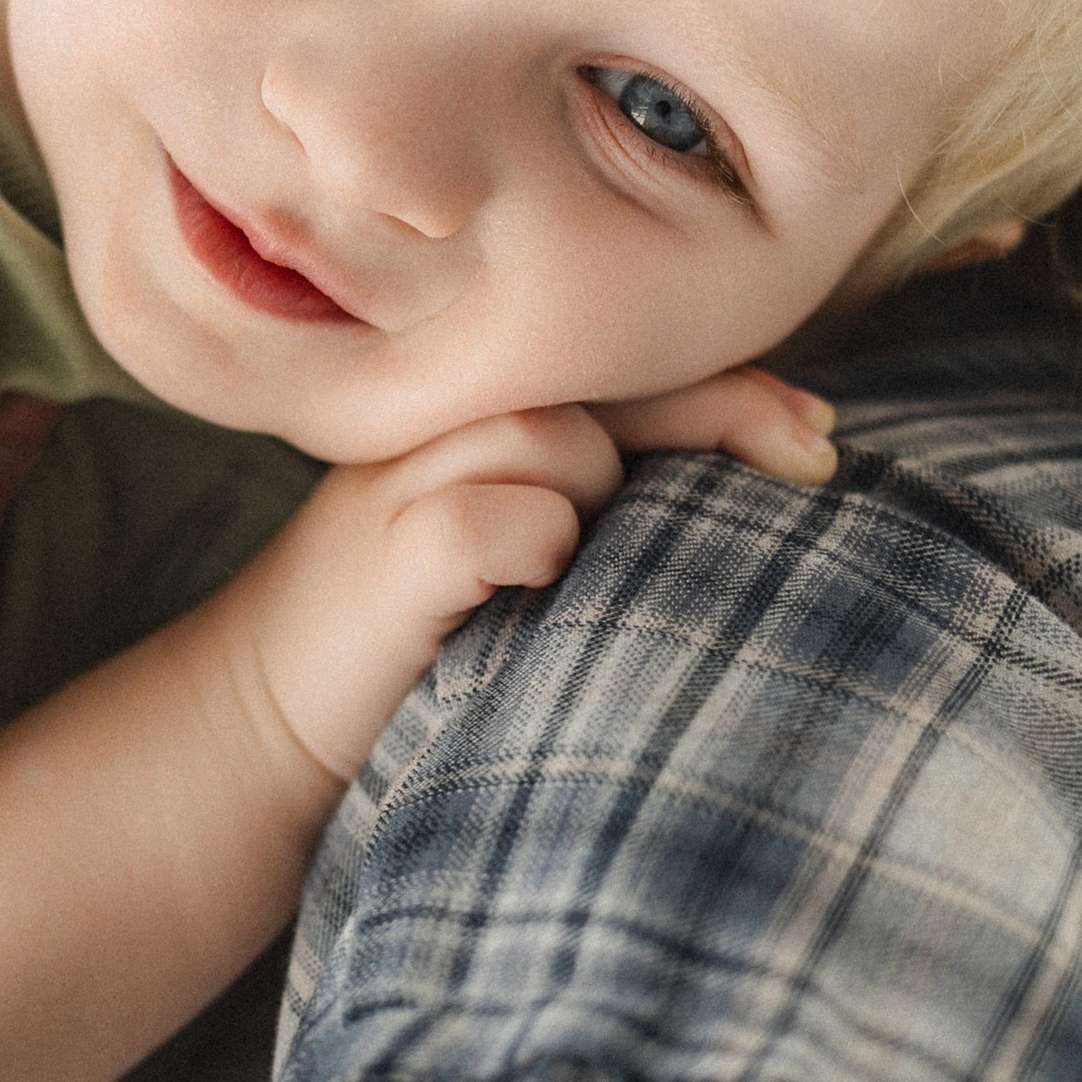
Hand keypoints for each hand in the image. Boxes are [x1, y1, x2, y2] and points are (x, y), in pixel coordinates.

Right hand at [235, 366, 839, 790]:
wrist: (261, 722)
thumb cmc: (418, 636)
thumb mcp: (517, 541)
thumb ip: (603, 487)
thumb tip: (773, 465)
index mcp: (470, 405)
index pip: (615, 359)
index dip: (728, 383)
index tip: (819, 431)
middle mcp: (434, 419)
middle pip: (605, 380)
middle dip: (724, 413)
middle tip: (816, 457)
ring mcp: (403, 477)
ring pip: (558, 437)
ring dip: (601, 503)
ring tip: (574, 578)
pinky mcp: (388, 552)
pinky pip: (501, 514)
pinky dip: (536, 546)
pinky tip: (536, 589)